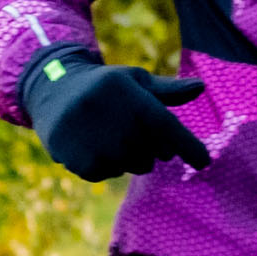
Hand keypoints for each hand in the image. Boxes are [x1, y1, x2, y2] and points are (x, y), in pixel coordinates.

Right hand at [27, 51, 210, 182]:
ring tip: (107, 134)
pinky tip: (91, 144)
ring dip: (127, 156)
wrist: (52, 89)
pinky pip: (107, 174)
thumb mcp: (135, 81)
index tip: (204, 162)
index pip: (168, 127)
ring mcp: (94, 141)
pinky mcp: (77, 160)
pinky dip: (105, 164)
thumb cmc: (106, 86)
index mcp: (131, 95)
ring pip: (131, 167)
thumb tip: (200, 87)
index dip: (189, 147)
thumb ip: (167, 91)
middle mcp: (113, 119)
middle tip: (130, 129)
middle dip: (151, 148)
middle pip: (153, 155)